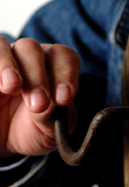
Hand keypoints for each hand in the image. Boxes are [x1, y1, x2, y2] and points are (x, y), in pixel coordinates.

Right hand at [0, 36, 79, 157]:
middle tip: (38, 102)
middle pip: (31, 47)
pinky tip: (0, 88)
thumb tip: (47, 102)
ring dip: (8, 64)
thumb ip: (51, 114)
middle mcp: (26, 58)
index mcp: (51, 66)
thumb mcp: (48, 128)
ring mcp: (3, 61)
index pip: (63, 56)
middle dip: (36, 74)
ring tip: (10, 86)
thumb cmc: (32, 130)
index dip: (65, 72)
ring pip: (3, 46)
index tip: (63, 98)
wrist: (6, 140)